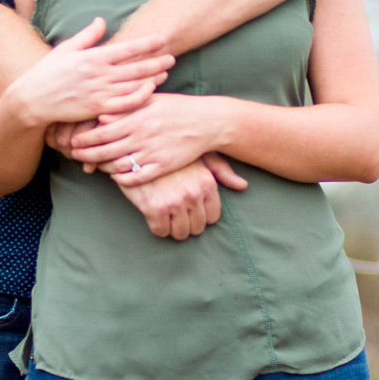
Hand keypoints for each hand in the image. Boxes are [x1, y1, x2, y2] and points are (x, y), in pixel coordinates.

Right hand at [3, 20, 172, 130]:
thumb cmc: (47, 72)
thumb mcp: (66, 48)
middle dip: (156, 61)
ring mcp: (99, 93)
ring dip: (151, 78)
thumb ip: (87, 36)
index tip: (162, 39)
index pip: (127, 48)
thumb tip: (102, 21)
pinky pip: (124, 104)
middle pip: (135, 67)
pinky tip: (149, 93)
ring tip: (166, 73)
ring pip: (133, 85)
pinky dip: (138, 98)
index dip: (147, 44)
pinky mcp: (97, 109)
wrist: (32, 99)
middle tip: (173, 56)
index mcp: (93, 57)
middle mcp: (99, 74)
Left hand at [68, 93, 248, 188]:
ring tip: (93, 166)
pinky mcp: (162, 166)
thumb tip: (100, 115)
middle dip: (86, 155)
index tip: (74, 142)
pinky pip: (136, 178)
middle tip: (75, 156)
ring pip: (118, 166)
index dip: (84, 139)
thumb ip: (125, 106)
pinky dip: (122, 179)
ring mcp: (152, 153)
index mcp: (136, 118)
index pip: (101, 132)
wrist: (206, 122)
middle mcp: (141, 137)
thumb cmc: (175, 107)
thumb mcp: (150, 100)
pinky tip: (116, 176)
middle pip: (104, 151)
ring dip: (102, 168)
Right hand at [114, 158, 244, 239]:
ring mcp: (174, 202)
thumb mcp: (199, 155)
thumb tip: (243, 186)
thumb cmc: (169, 149)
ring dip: (172, 227)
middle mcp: (193, 194)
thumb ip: (221, 170)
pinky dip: (156, 226)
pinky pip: (160, 231)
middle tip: (174, 212)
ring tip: (164, 214)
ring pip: (179, 233)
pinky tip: (152, 212)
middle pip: (196, 228)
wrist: (136, 146)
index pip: (212, 217)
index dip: (200, 215)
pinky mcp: (154, 208)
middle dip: (186, 223)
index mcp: (207, 183)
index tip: (189, 209)